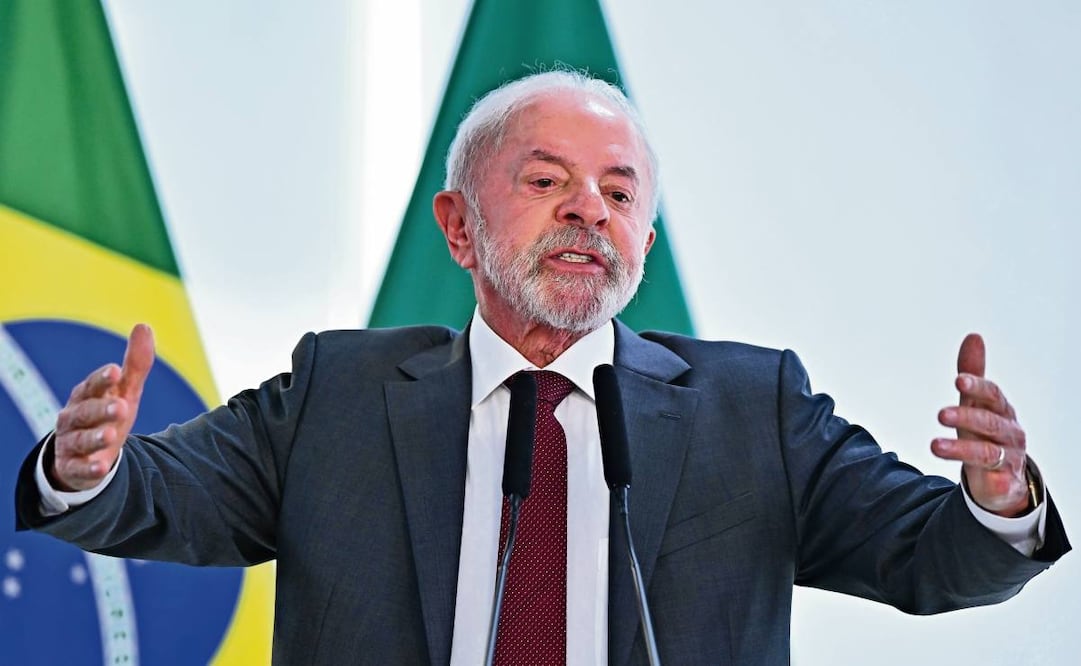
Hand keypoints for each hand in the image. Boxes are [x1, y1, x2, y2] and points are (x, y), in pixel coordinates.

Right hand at [51, 324, 154, 490]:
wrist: (84, 453)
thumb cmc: (106, 414)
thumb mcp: (125, 390)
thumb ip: (136, 363)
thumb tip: (144, 326)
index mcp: (87, 395)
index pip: (93, 385)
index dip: (103, 379)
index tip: (116, 371)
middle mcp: (75, 417)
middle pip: (85, 412)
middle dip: (101, 409)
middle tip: (122, 408)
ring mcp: (72, 443)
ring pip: (80, 439)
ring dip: (95, 438)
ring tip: (111, 435)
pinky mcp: (73, 467)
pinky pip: (78, 469)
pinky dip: (88, 468)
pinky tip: (100, 468)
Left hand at [931, 333, 1029, 515]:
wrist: (1005, 473)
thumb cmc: (986, 431)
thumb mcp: (977, 403)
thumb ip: (973, 373)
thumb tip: (974, 337)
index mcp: (1001, 410)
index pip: (991, 395)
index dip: (977, 387)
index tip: (958, 380)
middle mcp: (1008, 433)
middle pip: (989, 423)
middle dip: (966, 417)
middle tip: (941, 414)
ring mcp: (1009, 458)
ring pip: (987, 452)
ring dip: (962, 450)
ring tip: (935, 446)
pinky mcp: (1006, 482)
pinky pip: (1003, 482)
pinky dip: (997, 481)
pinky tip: (986, 481)